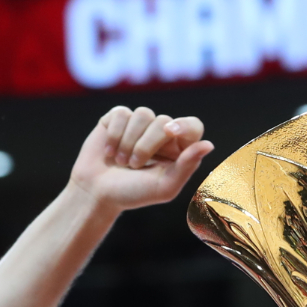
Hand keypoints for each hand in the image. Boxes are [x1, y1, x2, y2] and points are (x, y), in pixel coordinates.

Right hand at [67, 106, 213, 212]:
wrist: (97, 192)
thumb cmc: (134, 193)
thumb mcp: (164, 187)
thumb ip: (186, 166)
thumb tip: (209, 145)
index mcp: (179, 149)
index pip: (192, 126)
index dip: (184, 125)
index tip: (171, 132)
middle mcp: (162, 133)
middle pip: (164, 121)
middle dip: (146, 145)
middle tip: (134, 166)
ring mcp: (140, 124)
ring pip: (143, 114)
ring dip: (129, 141)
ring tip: (121, 162)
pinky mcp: (117, 118)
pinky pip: (121, 113)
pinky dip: (114, 134)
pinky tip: (109, 151)